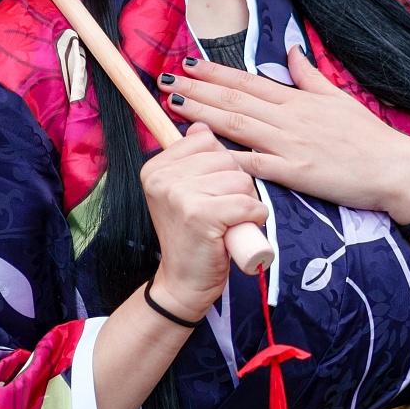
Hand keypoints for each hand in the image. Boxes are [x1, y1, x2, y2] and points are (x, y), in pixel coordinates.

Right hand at [140, 121, 268, 319]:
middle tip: (223, 212)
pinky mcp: (199, 215)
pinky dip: (254, 218)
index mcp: (155, 166)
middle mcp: (161, 177)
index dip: (221, 167)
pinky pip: (247, 203)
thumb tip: (201, 125)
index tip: (210, 193)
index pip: (206, 140)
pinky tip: (239, 231)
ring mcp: (178, 195)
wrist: (184, 282)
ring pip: (240, 179)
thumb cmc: (193, 237)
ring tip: (228, 223)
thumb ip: (192, 158)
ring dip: (246, 203)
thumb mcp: (185, 192)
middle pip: (226, 158)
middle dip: (237, 185)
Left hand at [164, 50, 409, 224]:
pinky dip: (228, 158)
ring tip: (175, 104)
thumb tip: (292, 50)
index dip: (214, 73)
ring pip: (238, 125)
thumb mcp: (339, 97)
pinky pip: (255, 165)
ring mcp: (290, 145)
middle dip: (198, 88)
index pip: (247, 82)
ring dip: (204, 114)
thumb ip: (309, 76)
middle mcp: (289, 118)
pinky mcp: (295, 173)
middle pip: (235, 100)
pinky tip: (204, 153)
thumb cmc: (369, 137)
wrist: (396, 169)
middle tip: (165, 79)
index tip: (188, 63)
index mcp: (298, 101)